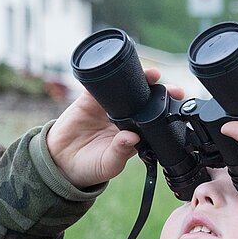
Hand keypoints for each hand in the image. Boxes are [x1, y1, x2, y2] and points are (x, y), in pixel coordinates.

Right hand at [46, 70, 183, 188]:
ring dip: (139, 78)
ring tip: (152, 74)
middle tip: (172, 88)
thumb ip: (121, 152)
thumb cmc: (90, 167)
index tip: (176, 108)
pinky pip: (100, 85)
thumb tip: (132, 137)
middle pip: (144, 99)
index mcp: (134, 133)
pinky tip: (118, 71)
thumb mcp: (109, 165)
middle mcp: (124, 118)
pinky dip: (108, 76)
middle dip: (159, 90)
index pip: (153, 118)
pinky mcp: (89, 100)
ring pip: (126, 88)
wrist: (61, 163)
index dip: (165, 111)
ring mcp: (107, 107)